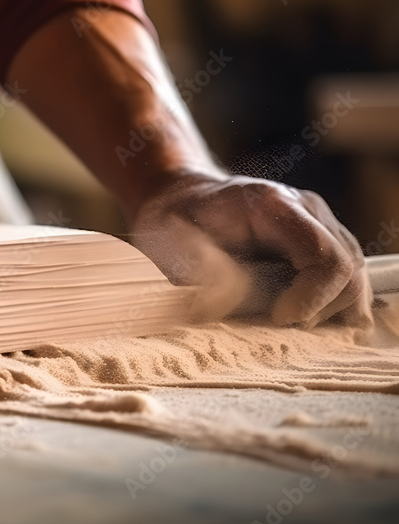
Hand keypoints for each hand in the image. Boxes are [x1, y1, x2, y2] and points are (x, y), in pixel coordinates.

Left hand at [130, 171, 371, 328]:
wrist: (182, 200)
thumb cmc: (173, 221)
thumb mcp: (171, 240)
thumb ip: (200, 268)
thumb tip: (226, 300)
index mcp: (272, 206)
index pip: (324, 257)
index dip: (311, 298)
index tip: (278, 319)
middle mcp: (308, 212)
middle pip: (348, 273)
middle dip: (318, 311)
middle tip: (273, 323)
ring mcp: (321, 227)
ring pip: (353, 281)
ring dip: (326, 313)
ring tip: (281, 320)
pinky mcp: (322, 247)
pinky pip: (345, 284)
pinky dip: (330, 308)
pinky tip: (297, 317)